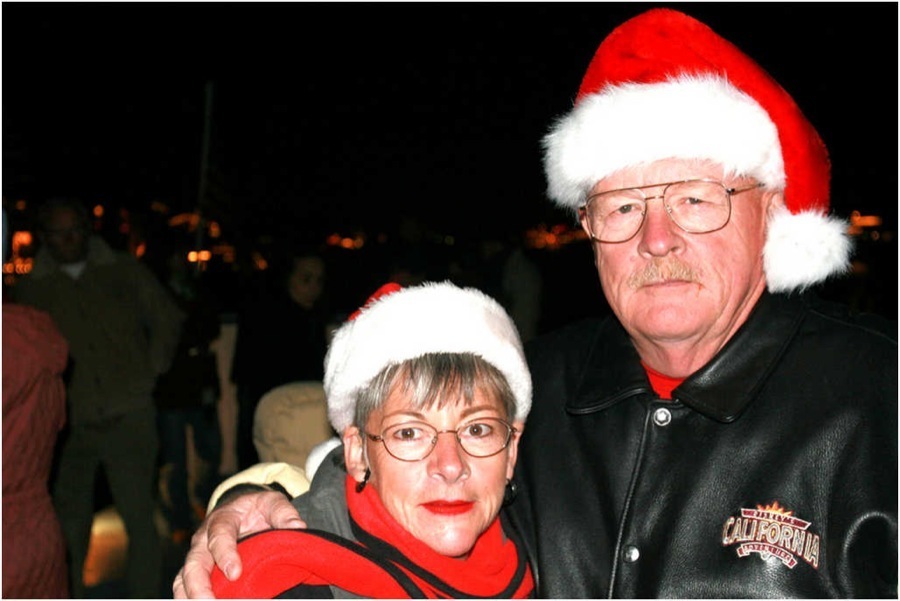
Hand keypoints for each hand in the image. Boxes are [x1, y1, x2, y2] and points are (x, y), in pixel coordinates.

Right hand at [172, 490, 304, 597]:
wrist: (242, 509)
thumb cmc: (257, 508)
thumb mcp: (272, 503)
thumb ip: (283, 514)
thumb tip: (298, 528)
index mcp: (223, 519)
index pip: (219, 535)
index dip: (225, 554)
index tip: (235, 573)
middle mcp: (203, 539)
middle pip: (194, 562)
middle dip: (199, 585)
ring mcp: (197, 556)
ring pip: (183, 578)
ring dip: (190, 596)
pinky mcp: (196, 571)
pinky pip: (183, 587)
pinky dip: (187, 599)